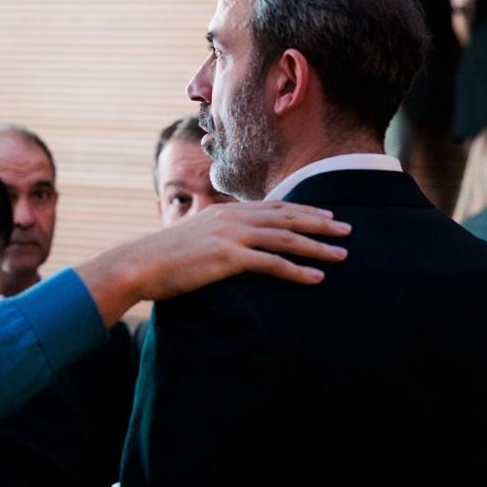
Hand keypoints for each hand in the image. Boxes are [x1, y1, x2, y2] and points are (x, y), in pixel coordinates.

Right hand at [143, 201, 348, 296]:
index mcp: (226, 211)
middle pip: (287, 216)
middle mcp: (233, 218)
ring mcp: (231, 236)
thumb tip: (232, 245)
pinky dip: (297, 270)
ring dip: (317, 246)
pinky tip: (316, 279)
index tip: (326, 216)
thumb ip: (217, 235)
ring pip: (285, 237)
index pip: (274, 206)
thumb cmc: (163, 257)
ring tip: (342, 255)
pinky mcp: (228, 257)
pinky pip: (271, 263)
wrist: (139, 264)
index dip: (304, 211)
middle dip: (320, 223)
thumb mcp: (194, 238)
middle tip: (347, 229)